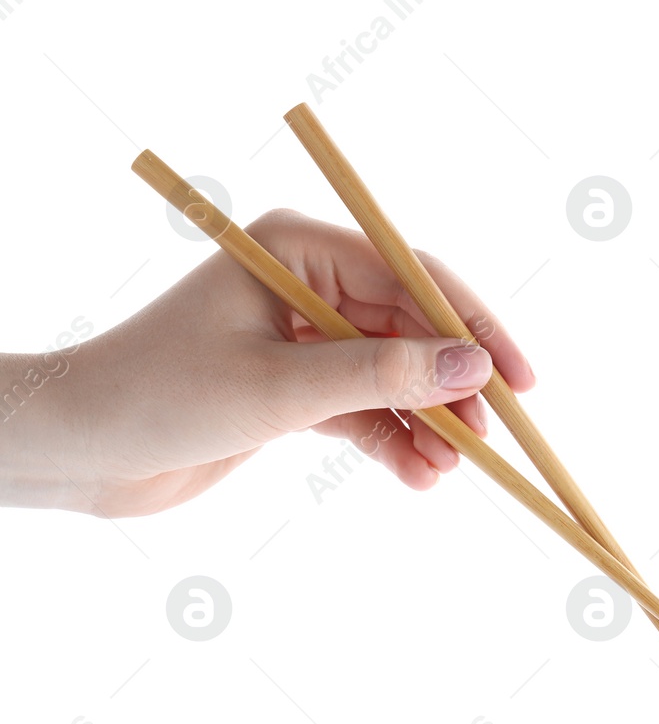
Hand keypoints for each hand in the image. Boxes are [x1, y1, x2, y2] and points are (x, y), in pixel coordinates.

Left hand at [0, 209, 534, 516]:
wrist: (74, 451)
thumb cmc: (157, 397)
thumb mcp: (280, 390)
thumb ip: (381, 377)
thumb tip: (473, 367)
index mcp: (297, 248)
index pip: (411, 276)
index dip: (473, 327)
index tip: (518, 379)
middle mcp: (307, 282)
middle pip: (412, 327)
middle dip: (451, 386)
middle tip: (491, 438)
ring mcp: (304, 336)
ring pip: (394, 374)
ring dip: (426, 422)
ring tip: (448, 468)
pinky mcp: (296, 387)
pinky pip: (366, 409)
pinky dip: (394, 441)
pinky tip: (419, 475)